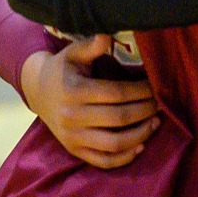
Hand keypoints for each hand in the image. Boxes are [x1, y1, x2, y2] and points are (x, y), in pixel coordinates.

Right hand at [19, 34, 158, 168]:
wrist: (37, 91)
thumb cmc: (62, 69)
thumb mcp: (72, 53)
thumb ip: (91, 46)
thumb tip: (107, 35)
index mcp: (74, 91)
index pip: (116, 93)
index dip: (140, 91)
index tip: (155, 87)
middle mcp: (72, 116)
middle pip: (118, 118)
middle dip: (145, 111)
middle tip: (160, 104)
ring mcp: (72, 137)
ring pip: (113, 143)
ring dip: (140, 135)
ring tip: (155, 123)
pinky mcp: (74, 150)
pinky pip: (102, 160)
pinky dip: (123, 158)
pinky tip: (141, 146)